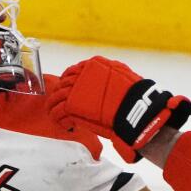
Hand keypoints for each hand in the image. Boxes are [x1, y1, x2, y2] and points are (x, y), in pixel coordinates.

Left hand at [46, 56, 190, 162]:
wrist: (136, 110)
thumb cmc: (135, 96)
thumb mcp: (123, 76)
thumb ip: (110, 76)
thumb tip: (108, 80)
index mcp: (94, 64)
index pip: (72, 71)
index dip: (68, 83)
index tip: (67, 91)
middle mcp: (82, 73)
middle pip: (62, 83)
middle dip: (58, 95)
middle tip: (57, 106)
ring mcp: (76, 88)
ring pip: (57, 98)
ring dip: (54, 108)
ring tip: (57, 118)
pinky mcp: (72, 104)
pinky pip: (59, 112)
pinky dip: (60, 119)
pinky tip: (66, 125)